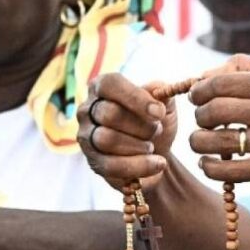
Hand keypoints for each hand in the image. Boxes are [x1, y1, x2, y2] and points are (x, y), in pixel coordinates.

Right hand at [76, 74, 172, 190]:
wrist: (157, 153)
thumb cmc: (155, 121)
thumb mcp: (163, 103)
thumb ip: (161, 93)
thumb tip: (157, 90)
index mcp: (102, 87)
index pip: (110, 84)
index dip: (135, 98)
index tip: (159, 113)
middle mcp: (88, 110)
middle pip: (109, 114)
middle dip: (141, 125)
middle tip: (158, 130)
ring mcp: (87, 137)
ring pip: (107, 140)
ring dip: (139, 145)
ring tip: (152, 146)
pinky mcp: (93, 162)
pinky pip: (111, 165)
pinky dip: (138, 165)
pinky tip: (156, 163)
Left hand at [188, 55, 249, 190]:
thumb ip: (248, 69)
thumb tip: (204, 75)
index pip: (220, 83)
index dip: (199, 91)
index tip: (198, 98)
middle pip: (215, 111)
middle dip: (200, 117)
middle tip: (203, 121)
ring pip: (216, 141)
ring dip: (199, 143)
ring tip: (201, 142)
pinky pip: (228, 171)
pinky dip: (210, 168)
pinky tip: (209, 163)